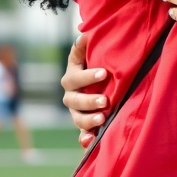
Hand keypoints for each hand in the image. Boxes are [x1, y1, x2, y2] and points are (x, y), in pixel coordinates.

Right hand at [60, 28, 109, 149]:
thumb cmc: (95, 61)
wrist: (98, 79)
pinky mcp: (83, 124)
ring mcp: (76, 111)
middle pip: (75, 100)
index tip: (104, 73)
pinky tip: (90, 141)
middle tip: (105, 101)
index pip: (75, 78)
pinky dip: (85, 139)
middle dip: (90, 101)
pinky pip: (81, 134)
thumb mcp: (89, 52)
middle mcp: (71, 95)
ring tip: (102, 119)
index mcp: (72, 76)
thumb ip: (85, 45)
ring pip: (78, 118)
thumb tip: (85, 35)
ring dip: (88, 120)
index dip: (88, 76)